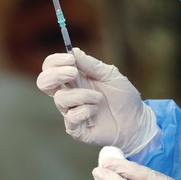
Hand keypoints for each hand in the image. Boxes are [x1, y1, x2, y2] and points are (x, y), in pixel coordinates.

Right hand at [36, 47, 156, 155]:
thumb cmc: (124, 98)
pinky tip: (96, 111)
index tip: (70, 59)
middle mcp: (69, 94)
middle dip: (55, 75)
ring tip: (99, 98)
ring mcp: (70, 111)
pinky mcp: (75, 128)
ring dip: (82, 95)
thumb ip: (92, 65)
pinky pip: (71, 117)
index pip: (51, 67)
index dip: (55, 62)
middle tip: (73, 72)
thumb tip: (74, 51)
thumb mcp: (111, 75)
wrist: (137, 122)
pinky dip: (85, 110)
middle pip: (43, 82)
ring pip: (60, 99)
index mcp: (74, 79)